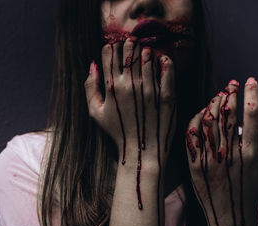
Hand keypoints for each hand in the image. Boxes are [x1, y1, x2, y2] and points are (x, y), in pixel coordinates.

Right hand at [84, 38, 176, 168]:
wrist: (142, 151)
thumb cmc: (117, 132)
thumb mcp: (96, 112)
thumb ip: (90, 87)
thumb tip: (92, 65)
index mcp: (111, 87)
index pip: (109, 55)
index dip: (112, 47)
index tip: (115, 47)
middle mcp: (130, 85)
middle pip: (128, 52)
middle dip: (128, 44)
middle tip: (131, 43)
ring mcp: (149, 90)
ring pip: (147, 58)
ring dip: (145, 50)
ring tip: (144, 51)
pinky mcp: (167, 96)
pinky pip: (167, 70)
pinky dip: (164, 61)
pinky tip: (161, 59)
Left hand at [185, 78, 257, 225]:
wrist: (230, 214)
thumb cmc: (256, 189)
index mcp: (251, 154)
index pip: (252, 115)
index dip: (252, 94)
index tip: (251, 80)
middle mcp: (229, 155)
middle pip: (228, 114)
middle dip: (231, 93)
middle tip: (233, 83)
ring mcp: (209, 159)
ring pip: (209, 121)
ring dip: (214, 103)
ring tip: (220, 94)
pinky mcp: (194, 163)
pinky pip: (192, 134)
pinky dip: (196, 119)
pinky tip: (203, 111)